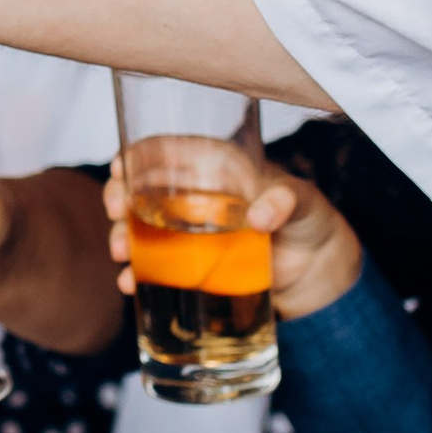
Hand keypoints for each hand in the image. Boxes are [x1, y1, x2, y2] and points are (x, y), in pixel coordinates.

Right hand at [101, 160, 362, 321]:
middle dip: (118, 197)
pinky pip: (155, 265)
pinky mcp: (190, 264)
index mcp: (214, 166)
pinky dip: (137, 274)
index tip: (119, 169)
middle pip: (140, 187)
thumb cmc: (308, 218)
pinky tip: (130, 282)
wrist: (315, 269)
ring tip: (121, 252)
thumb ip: (285, 200)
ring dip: (121, 236)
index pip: (165, 150)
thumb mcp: (303, 201)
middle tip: (115, 211)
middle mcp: (194, 195)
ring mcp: (188, 231)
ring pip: (139, 226)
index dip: (136, 155)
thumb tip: (260, 216)